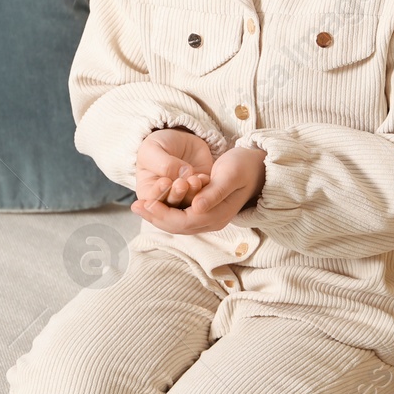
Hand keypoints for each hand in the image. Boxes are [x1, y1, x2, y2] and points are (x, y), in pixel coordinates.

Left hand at [132, 146, 266, 234]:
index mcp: (218, 215)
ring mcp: (209, 218)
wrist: (258, 167)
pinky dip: (165, 210)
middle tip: (134, 205)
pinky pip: (181, 216)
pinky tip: (153, 202)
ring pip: (177, 223)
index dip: (161, 214)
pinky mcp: (205, 211)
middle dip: (154, 217)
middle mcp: (212, 221)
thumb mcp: (230, 175)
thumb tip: (196, 207)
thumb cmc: (244, 166)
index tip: (143, 204)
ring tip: (139, 205)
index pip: (183, 221)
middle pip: (177, 226)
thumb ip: (213, 192)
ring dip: (157, 215)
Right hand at [134, 128, 213, 207]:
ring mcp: (184, 196)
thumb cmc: (160, 143)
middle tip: (181, 183)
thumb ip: (163, 163)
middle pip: (170, 204)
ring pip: (188, 201)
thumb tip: (182, 174)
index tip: (165, 181)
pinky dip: (205, 188)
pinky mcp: (201, 191)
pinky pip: (204, 194)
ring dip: (192, 192)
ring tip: (195, 179)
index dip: (158, 193)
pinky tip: (204, 177)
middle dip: (176, 194)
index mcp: (147, 190)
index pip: (151, 199)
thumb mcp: (153, 148)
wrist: (182, 138)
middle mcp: (165, 198)